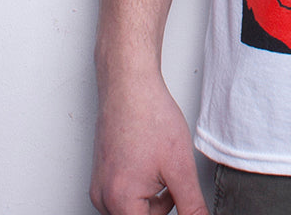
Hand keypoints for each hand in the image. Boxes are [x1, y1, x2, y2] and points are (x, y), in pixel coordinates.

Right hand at [90, 72, 208, 214]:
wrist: (130, 87)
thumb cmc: (149, 117)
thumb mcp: (180, 166)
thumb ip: (191, 204)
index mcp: (121, 201)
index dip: (170, 212)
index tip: (176, 192)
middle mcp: (103, 199)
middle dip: (163, 206)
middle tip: (173, 178)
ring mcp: (100, 187)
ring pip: (133, 209)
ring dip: (153, 197)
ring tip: (163, 165)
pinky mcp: (102, 176)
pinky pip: (124, 194)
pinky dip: (142, 186)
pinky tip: (151, 162)